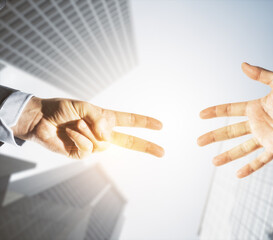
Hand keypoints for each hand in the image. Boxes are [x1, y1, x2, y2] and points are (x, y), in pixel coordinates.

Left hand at [12, 97, 163, 158]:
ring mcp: (93, 145)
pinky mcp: (82, 154)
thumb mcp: (84, 107)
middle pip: (129, 141)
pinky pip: (88, 148)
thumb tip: (108, 138)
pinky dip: (79, 138)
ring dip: (87, 131)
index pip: (129, 121)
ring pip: (102, 143)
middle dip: (146, 145)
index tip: (160, 125)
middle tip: (162, 152)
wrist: (40, 119)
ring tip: (74, 124)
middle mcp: (102, 133)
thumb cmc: (61, 109)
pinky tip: (69, 133)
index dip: (144, 122)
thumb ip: (100, 120)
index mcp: (105, 120)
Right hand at [198, 62, 272, 177]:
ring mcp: (265, 138)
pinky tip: (238, 174)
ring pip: (241, 148)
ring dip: (227, 155)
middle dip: (214, 136)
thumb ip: (261, 75)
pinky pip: (261, 160)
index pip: (230, 110)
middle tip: (198, 141)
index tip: (201, 114)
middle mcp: (257, 124)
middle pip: (230, 131)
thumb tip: (242, 64)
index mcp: (255, 108)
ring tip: (213, 162)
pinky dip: (250, 167)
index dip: (215, 112)